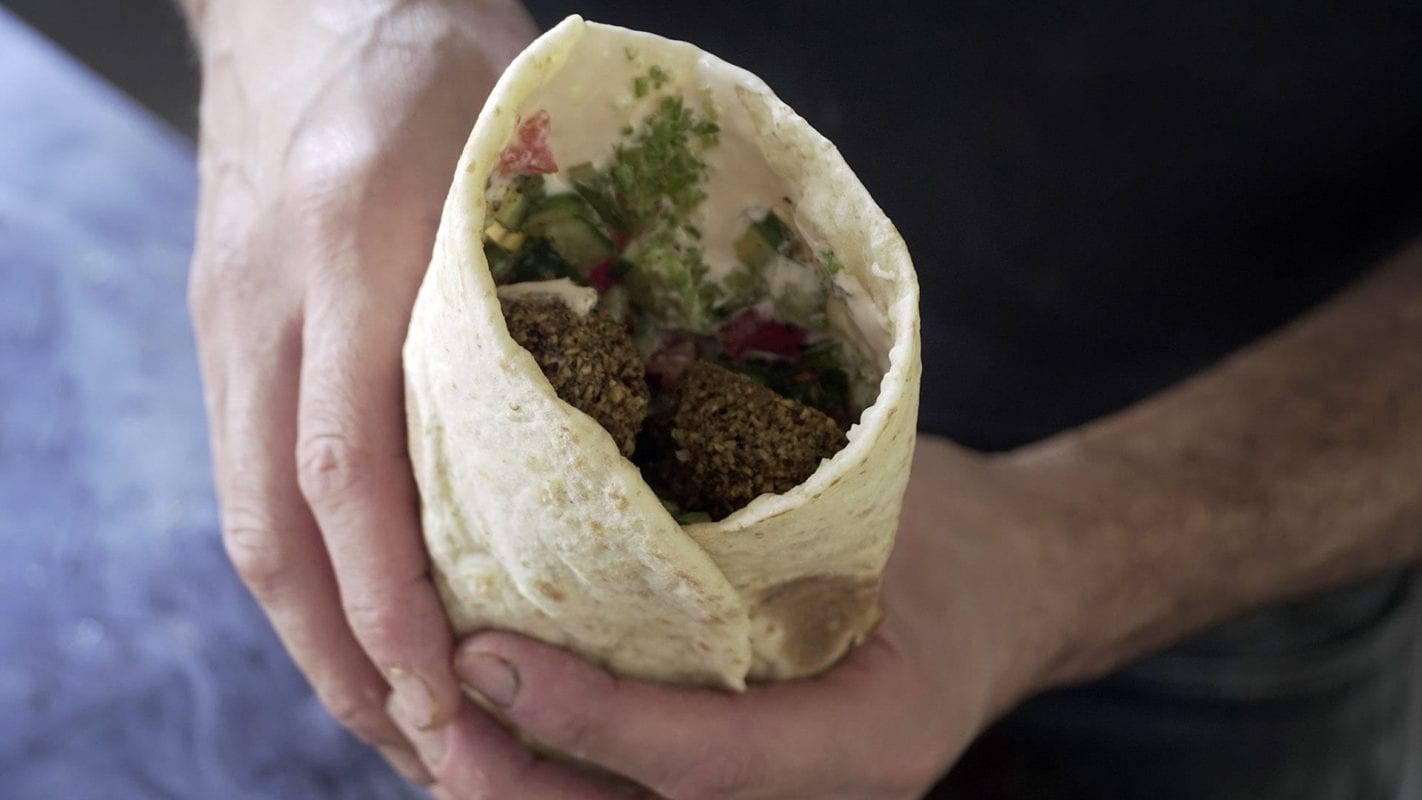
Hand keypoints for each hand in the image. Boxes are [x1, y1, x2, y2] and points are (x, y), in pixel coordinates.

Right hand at [185, 0, 536, 783]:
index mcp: (354, 248)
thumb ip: (535, 265)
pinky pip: (251, 478)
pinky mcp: (227, 332)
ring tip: (398, 727)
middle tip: (433, 758)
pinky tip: (357, 624)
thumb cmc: (433, 53)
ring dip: (318, 641)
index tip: (448, 696)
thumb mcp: (510, 133)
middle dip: (348, 664)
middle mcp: (270, 304)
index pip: (352, 465)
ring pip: (252, 521)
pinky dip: (304, 575)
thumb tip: (601, 410)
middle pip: (278, 530)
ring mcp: (232, 323)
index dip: (391, 599)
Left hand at [425, 437, 1086, 797]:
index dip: (586, 716)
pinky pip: (636, 799)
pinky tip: (497, 708)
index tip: (484, 654)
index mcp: (871, 740)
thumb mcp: (884, 514)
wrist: (1019, 587)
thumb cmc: (957, 535)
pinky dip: (561, 763)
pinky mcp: (757, 787)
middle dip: (514, 779)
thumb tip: (611, 474)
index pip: (703, 761)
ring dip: (519, 782)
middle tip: (428, 697)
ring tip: (438, 709)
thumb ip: (771, 525)